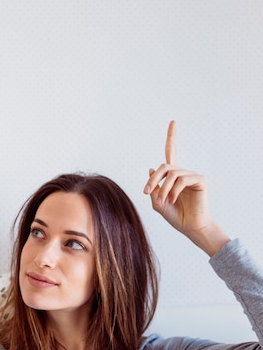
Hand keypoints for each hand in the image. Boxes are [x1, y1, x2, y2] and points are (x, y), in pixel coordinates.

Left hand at [143, 121, 229, 254]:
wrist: (190, 227)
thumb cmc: (176, 216)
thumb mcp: (158, 203)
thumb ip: (154, 187)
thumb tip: (151, 169)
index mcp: (173, 176)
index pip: (172, 152)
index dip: (172, 137)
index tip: (173, 122)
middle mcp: (183, 172)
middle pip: (164, 166)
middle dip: (153, 179)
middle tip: (147, 193)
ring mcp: (192, 175)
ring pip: (172, 174)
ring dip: (163, 189)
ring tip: (162, 202)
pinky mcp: (200, 180)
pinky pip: (183, 179)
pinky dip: (174, 190)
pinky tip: (172, 200)